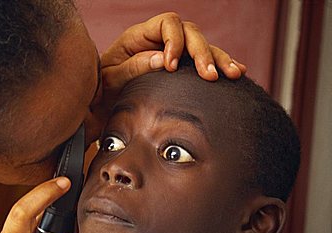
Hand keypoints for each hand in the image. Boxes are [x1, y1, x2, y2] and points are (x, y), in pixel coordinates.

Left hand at [84, 12, 247, 143]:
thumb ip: (133, 67)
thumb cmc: (102, 86)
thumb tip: (163, 60)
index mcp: (140, 36)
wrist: (101, 101)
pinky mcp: (180, 68)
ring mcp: (172, 53)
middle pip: (190, 33)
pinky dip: (219, 64)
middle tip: (209, 76)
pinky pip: (203, 61)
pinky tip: (237, 71)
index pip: (167, 24)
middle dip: (202, 52)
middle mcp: (160, 40)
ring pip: (202, 46)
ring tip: (232, 74)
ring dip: (218, 59)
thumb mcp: (110, 78)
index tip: (171, 67)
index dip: (174, 41)